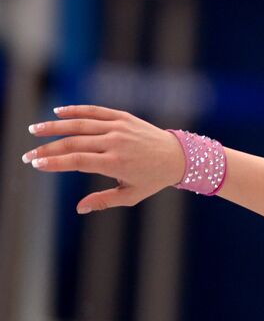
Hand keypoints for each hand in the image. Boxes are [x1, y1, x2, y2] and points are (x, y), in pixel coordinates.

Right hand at [22, 105, 185, 213]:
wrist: (178, 156)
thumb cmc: (153, 179)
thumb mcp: (131, 195)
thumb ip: (104, 201)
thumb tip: (79, 209)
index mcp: (117, 163)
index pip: (77, 160)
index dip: (54, 162)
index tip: (36, 164)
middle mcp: (116, 142)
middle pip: (74, 143)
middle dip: (47, 149)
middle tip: (27, 155)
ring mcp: (120, 127)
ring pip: (81, 124)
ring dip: (55, 126)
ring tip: (35, 131)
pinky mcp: (124, 117)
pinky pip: (96, 111)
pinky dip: (76, 110)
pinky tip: (58, 112)